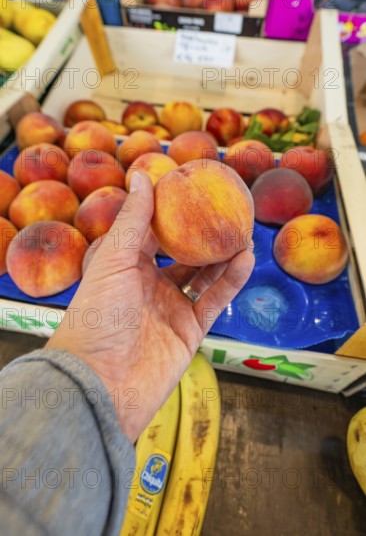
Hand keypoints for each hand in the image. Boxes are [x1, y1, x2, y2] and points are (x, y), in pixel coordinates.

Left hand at [47, 171, 254, 441]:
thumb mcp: (112, 260)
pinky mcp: (190, 330)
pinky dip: (231, 280)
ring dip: (224, 255)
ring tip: (244, 230)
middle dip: (204, 234)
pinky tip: (245, 258)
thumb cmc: (98, 315)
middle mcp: (149, 284)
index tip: (194, 187)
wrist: (102, 382)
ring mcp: (171, 308)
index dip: (172, 211)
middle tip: (229, 210)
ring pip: (204, 275)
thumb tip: (142, 175)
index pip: (153, 232)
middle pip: (183, 253)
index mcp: (126, 266)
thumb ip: (132, 220)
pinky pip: (215, 300)